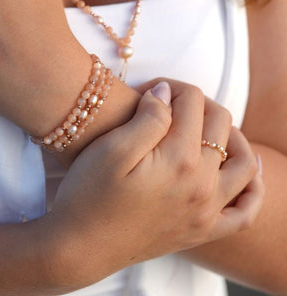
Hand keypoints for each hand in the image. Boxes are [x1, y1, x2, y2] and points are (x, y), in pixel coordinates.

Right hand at [47, 81, 262, 284]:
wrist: (81, 246)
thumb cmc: (89, 194)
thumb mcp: (112, 148)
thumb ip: (148, 117)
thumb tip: (167, 92)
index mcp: (180, 159)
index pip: (192, 101)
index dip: (169, 86)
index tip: (146, 91)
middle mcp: (203, 185)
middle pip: (220, 123)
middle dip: (196, 102)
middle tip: (165, 103)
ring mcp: (207, 211)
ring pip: (244, 162)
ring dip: (231, 134)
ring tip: (204, 126)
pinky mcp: (201, 231)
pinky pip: (245, 211)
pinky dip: (253, 188)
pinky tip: (243, 173)